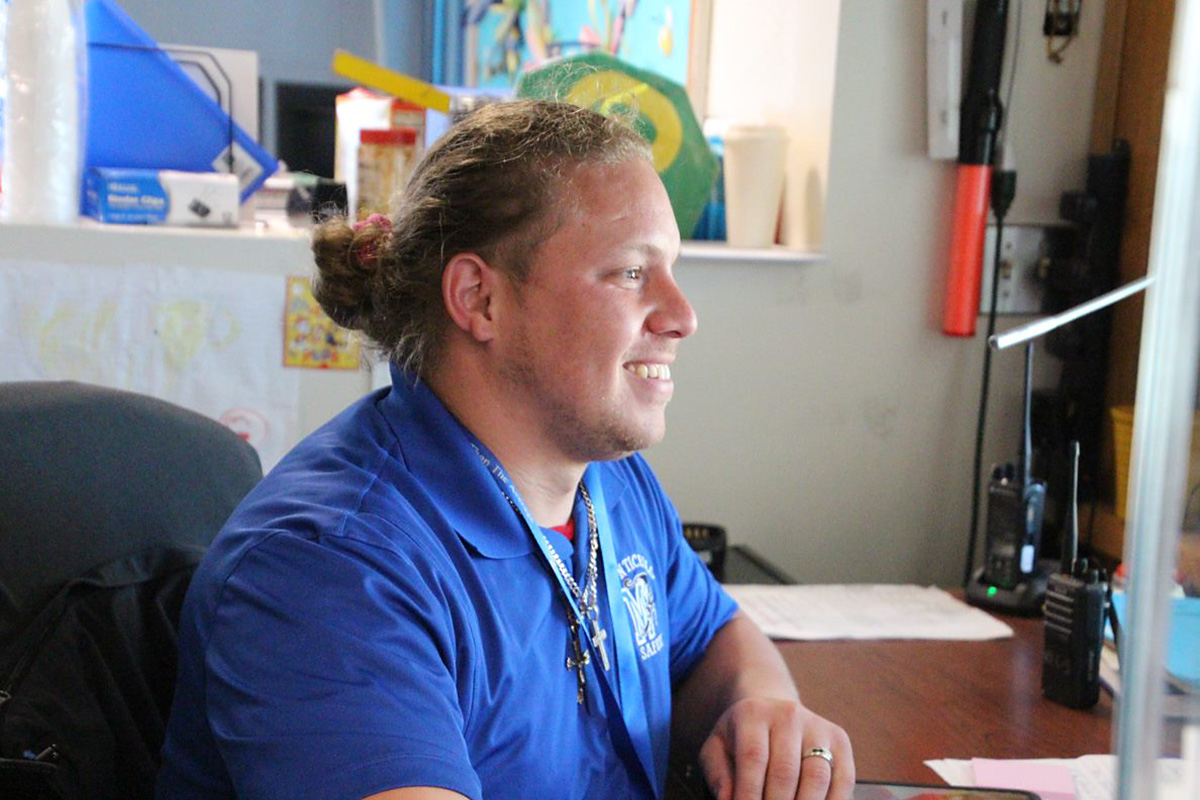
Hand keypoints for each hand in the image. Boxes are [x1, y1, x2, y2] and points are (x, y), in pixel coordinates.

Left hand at [696, 697, 853, 799]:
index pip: (753, 758)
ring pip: (817, 777)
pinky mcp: (840, 741)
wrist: (771, 710)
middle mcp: (789, 715)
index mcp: (754, 714)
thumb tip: (728, 799)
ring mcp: (818, 727)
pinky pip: (844, 779)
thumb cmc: (741, 737)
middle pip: (786, 771)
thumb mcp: (717, 748)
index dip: (749, 794)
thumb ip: (718, 774)